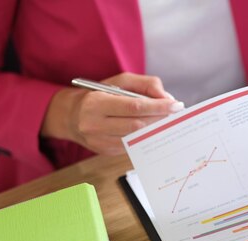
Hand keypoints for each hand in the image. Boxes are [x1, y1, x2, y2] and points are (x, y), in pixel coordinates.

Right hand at [42, 72, 183, 154]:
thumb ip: (145, 85)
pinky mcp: (105, 151)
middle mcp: (94, 124)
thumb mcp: (119, 81)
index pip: (134, 107)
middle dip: (159, 119)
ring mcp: (99, 141)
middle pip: (137, 125)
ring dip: (155, 130)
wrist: (71, 116)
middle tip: (175, 114)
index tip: (176, 105)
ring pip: (135, 138)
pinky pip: (131, 146)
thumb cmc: (99, 95)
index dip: (158, 107)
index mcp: (96, 103)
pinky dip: (145, 138)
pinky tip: (154, 131)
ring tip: (167, 122)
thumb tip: (166, 98)